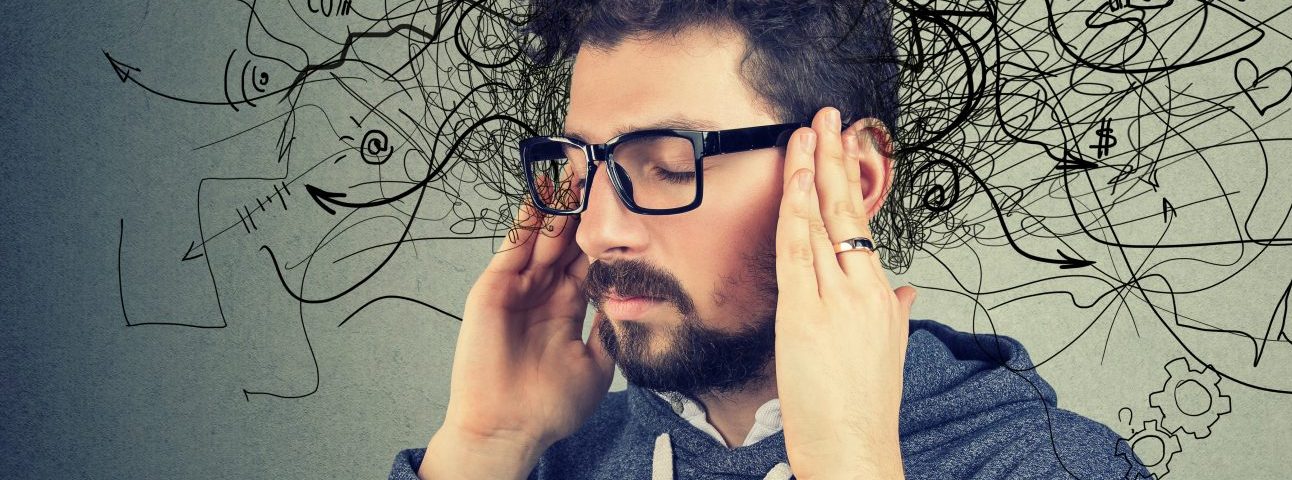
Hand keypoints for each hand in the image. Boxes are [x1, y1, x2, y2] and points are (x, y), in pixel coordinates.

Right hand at [422, 181, 613, 477]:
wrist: (511, 426)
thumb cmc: (551, 406)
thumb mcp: (598, 364)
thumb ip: (611, 329)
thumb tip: (636, 301)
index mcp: (568, 309)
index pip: (590, 263)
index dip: (606, 238)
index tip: (626, 210)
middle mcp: (544, 294)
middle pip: (567, 244)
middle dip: (584, 214)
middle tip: (602, 178)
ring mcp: (519, 289)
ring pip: (542, 240)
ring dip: (558, 211)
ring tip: (575, 178)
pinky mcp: (495, 288)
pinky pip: (512, 248)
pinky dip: (525, 222)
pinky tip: (539, 198)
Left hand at [774, 107, 915, 478]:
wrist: (854, 447)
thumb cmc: (865, 407)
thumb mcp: (889, 351)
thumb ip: (895, 313)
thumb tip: (906, 290)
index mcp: (880, 296)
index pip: (860, 223)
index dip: (849, 181)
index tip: (842, 146)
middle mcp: (862, 290)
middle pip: (845, 211)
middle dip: (834, 159)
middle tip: (826, 118)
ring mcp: (834, 299)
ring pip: (821, 224)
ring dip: (810, 173)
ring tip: (804, 135)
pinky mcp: (804, 314)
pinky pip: (797, 252)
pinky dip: (796, 214)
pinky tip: (794, 183)